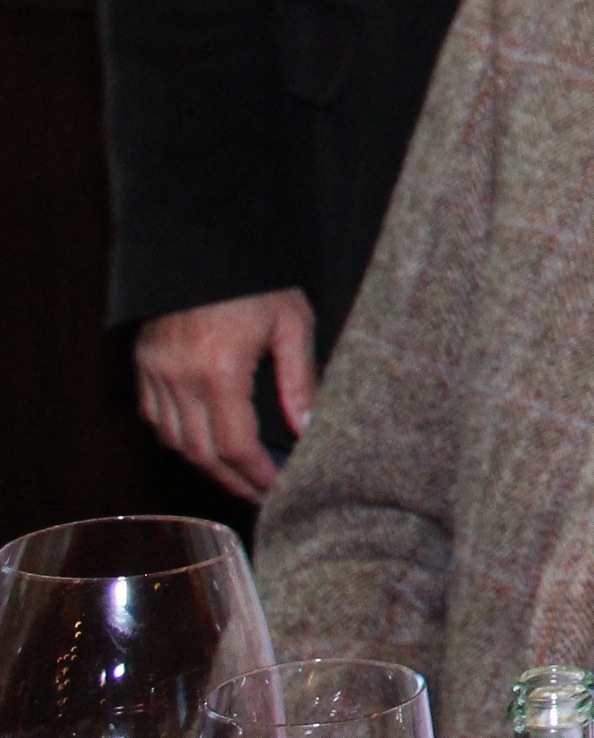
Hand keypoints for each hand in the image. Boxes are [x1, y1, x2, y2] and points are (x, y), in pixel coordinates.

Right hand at [135, 287, 314, 498]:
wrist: (206, 244)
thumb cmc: (256, 280)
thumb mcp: (293, 324)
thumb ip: (300, 380)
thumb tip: (306, 429)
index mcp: (219, 370)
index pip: (235, 445)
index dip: (256, 476)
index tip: (277, 491)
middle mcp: (179, 378)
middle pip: (201, 453)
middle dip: (232, 480)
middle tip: (259, 494)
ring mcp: (155, 373)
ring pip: (173, 440)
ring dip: (205, 463)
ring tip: (237, 474)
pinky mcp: (143, 364)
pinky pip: (155, 417)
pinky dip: (178, 436)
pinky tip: (203, 441)